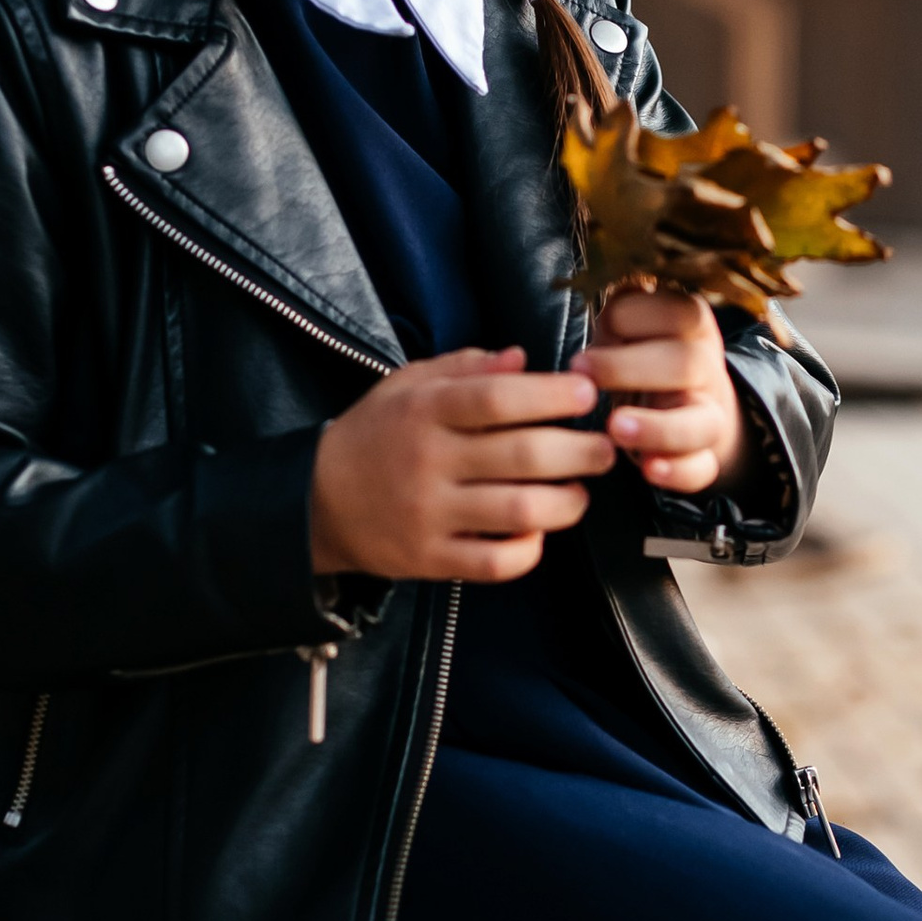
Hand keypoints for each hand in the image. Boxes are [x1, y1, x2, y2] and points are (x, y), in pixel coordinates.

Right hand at [309, 347, 611, 583]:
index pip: (498, 398)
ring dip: (567, 502)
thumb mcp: (406, 385)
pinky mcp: (431, 558)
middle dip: (581, 451)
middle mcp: (429, 461)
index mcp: (425, 412)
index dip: (551, 394)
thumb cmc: (374, 435)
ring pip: (521, 510)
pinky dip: (529, 550)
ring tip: (579, 491)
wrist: (316, 501)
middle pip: (523, 454)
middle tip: (605, 447)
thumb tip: (522, 358)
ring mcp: (430, 514)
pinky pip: (495, 562)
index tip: (586, 393)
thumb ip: (464, 367)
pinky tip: (538, 531)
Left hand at [585, 286, 749, 497]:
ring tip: (614, 428)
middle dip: (630, 368)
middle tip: (582, 374)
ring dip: (656, 426)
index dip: (632, 319)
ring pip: (697, 420)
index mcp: (689, 323)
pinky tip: (649, 471)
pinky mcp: (706, 456)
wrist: (686, 405)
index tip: (600, 327)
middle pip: (686, 363)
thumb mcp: (633, 322)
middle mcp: (706, 365)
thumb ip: (621, 302)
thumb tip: (598, 269)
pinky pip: (702, 467)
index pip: (674, 311)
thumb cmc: (640, 353)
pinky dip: (677, 472)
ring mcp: (708, 413)